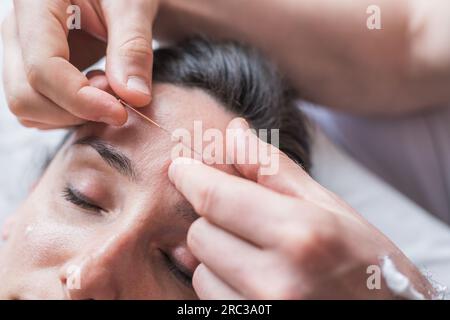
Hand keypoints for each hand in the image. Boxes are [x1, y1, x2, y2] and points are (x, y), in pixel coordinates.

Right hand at [2, 0, 158, 128]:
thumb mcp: (133, 5)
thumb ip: (133, 47)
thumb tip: (135, 97)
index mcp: (34, 3)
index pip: (42, 67)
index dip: (80, 100)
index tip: (120, 113)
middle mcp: (17, 31)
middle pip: (26, 96)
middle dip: (76, 111)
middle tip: (118, 97)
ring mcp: (22, 54)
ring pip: (30, 109)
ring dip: (74, 115)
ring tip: (110, 87)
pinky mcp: (33, 71)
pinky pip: (41, 110)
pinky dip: (72, 114)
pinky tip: (98, 91)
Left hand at [168, 118, 431, 298]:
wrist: (395, 319)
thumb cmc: (368, 263)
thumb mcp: (330, 207)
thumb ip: (275, 169)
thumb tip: (233, 132)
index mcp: (301, 234)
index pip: (215, 197)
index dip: (190, 176)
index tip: (181, 167)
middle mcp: (277, 280)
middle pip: (201, 233)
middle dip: (212, 219)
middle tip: (242, 219)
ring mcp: (263, 314)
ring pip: (201, 271)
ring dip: (217, 257)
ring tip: (257, 257)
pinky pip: (211, 302)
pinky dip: (222, 285)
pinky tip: (253, 281)